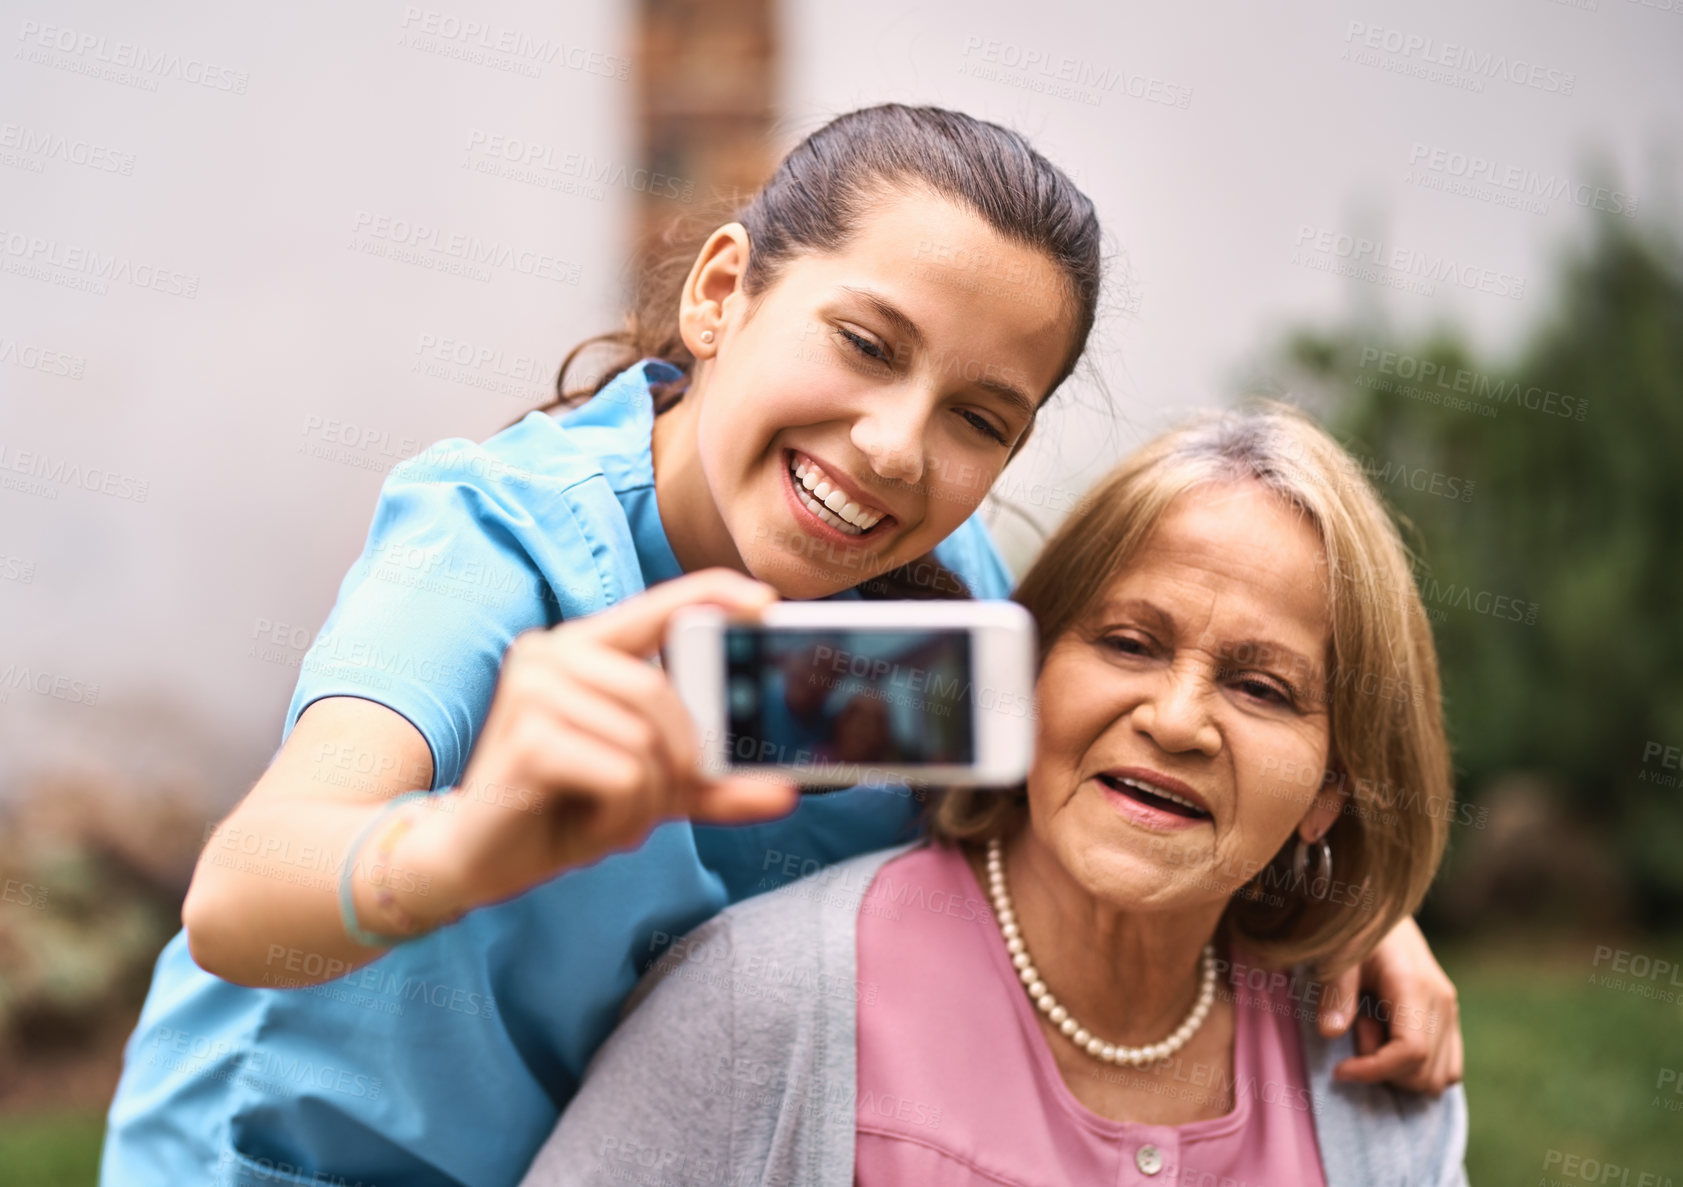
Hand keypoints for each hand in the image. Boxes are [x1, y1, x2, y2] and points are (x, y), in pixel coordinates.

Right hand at [395, 569, 797, 919]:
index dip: (714, 595)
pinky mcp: (526, 738)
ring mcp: (532, 690)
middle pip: (660, 692)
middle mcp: (552, 653)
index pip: (659, 604)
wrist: (478, 860)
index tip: (766, 602)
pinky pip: (622, 774)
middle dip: (680, 759)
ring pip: (645, 740)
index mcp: (585, 648)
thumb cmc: (561, 811)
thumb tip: (785, 792)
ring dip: (647, 798)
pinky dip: (622, 815)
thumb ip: (712, 787)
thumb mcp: (651, 794)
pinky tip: (588, 826)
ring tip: (611, 815)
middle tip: (664, 799)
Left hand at [1316, 916, 1462, 1094]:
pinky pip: (1447, 1069)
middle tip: (1356, 1028)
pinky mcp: (1451, 1020)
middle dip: (1383, 1068)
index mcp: (1414, 986)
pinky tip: (1388, 1042)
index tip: (1340, 1070)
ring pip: (1437, 1078)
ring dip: (1400, 1072)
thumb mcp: (1337, 955)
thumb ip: (1336, 993)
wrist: (1380, 909)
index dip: (1374, 1070)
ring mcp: (1451, 1012)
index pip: (1410, 1051)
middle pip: (1423, 1072)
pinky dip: (1417, 1071)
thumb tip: (1330, 1033)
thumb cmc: (1354, 932)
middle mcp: (1442, 1002)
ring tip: (1373, 1030)